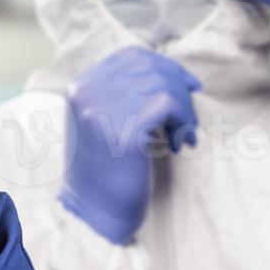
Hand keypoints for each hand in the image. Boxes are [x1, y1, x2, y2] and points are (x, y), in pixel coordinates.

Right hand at [59, 48, 200, 245]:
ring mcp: (103, 111)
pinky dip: (184, 121)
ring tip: (182, 136)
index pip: (132, 56)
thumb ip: (122, 94)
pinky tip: (180, 143)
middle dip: (179, 88)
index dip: (166, 65)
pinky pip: (168, 104)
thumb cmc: (106, 169)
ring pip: (163, 84)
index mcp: (80, 87)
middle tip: (189, 117)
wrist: (96, 213)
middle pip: (151, 67)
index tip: (188, 85)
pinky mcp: (124, 131)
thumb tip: (171, 73)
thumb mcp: (103, 121)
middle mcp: (88, 93)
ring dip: (184, 110)